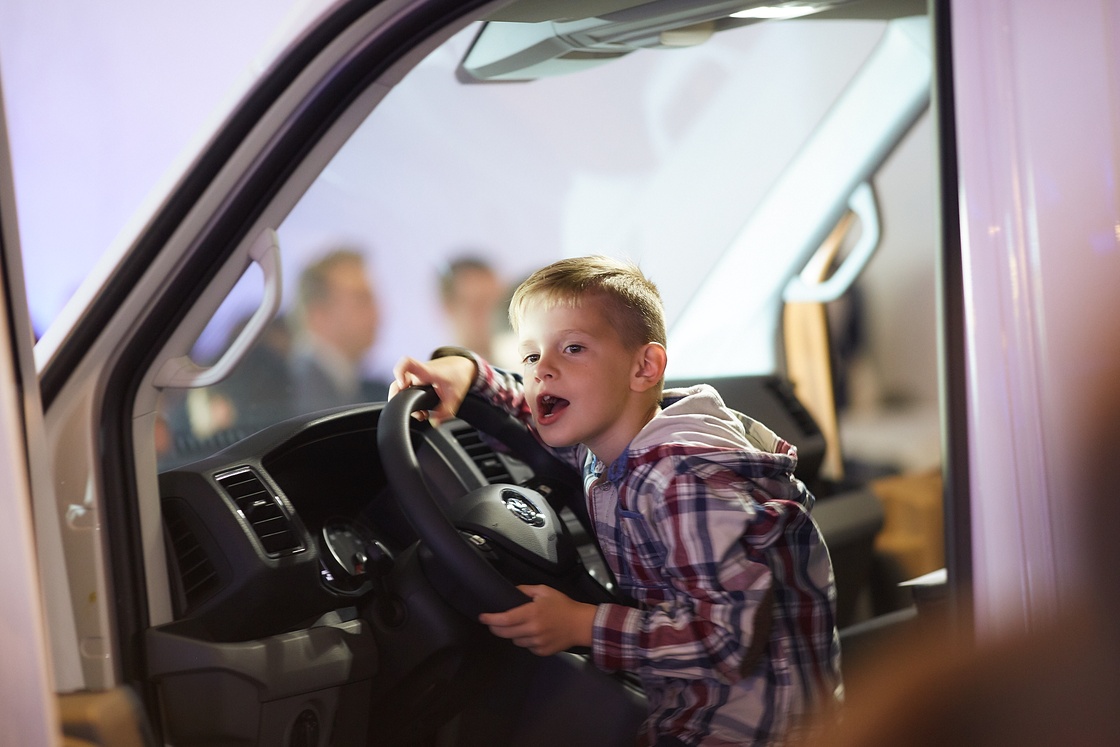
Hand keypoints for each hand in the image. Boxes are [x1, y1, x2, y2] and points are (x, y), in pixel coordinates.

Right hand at [390, 355, 476, 423]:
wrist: (462, 367)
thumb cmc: (458, 376)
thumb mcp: (456, 396)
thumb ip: (446, 411)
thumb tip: (434, 422)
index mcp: (427, 371)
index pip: (407, 363)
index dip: (399, 372)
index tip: (401, 385)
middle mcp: (418, 373)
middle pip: (397, 382)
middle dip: (397, 398)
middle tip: (406, 409)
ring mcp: (416, 378)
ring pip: (399, 388)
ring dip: (403, 401)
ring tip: (417, 413)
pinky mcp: (417, 382)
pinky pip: (406, 390)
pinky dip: (408, 401)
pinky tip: (419, 409)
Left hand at [479, 585, 597, 655]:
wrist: (581, 624)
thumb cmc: (563, 605)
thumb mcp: (544, 591)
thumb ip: (525, 590)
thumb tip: (510, 591)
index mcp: (532, 613)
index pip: (505, 619)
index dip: (491, 619)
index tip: (482, 617)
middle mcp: (532, 630)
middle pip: (505, 633)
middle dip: (495, 628)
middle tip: (493, 622)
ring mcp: (537, 643)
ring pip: (514, 641)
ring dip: (512, 634)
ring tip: (520, 626)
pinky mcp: (541, 652)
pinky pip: (526, 647)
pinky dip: (525, 641)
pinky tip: (533, 633)